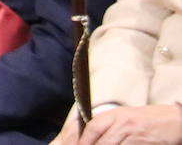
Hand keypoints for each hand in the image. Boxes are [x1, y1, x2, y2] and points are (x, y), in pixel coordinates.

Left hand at [61, 106, 181, 144]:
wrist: (177, 121)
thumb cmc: (152, 118)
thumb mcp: (128, 115)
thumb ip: (111, 123)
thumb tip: (93, 134)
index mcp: (117, 114)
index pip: (93, 126)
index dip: (84, 139)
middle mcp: (124, 124)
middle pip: (101, 141)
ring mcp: (134, 136)